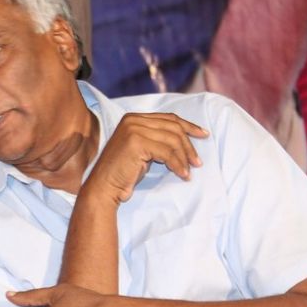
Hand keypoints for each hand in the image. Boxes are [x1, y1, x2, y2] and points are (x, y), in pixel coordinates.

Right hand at [86, 112, 207, 202]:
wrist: (104, 188)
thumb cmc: (124, 173)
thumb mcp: (143, 151)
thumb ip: (157, 139)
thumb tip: (186, 139)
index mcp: (134, 118)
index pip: (169, 118)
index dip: (188, 126)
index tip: (203, 135)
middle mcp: (133, 120)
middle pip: (173, 127)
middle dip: (189, 145)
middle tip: (197, 162)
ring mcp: (133, 129)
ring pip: (172, 139)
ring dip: (185, 157)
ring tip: (190, 171)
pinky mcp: (136, 142)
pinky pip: (167, 152)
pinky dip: (178, 164)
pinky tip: (182, 174)